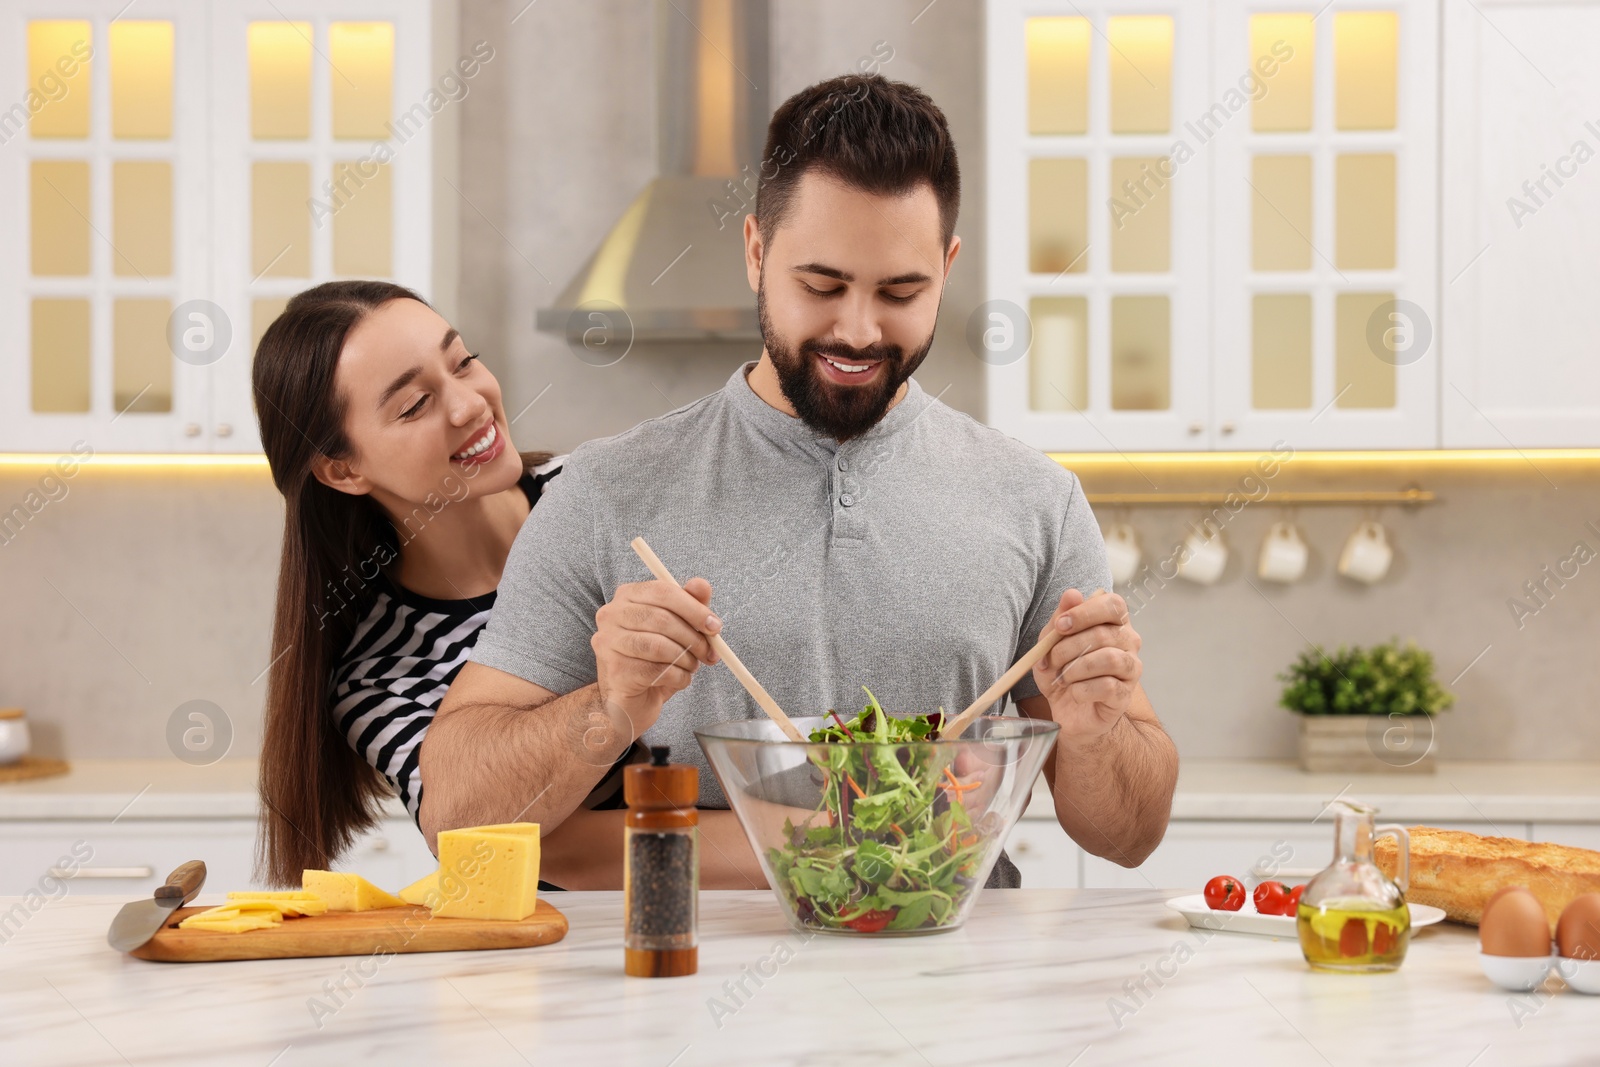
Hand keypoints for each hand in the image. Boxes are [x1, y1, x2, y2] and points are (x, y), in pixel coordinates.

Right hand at [592, 576, 721, 735]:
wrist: (632, 699)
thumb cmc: (656, 658)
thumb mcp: (678, 627)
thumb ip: (690, 604)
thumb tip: (701, 585)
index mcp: (627, 595)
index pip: (663, 591)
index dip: (694, 609)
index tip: (715, 626)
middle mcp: (611, 614)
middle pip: (662, 618)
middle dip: (693, 638)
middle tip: (709, 652)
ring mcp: (608, 643)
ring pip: (659, 646)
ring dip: (686, 659)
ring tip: (691, 666)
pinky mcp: (615, 671)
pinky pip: (656, 671)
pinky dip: (678, 677)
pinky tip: (680, 679)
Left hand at [1032, 588, 1142, 748]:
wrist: (1069, 713)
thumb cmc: (1063, 672)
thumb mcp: (1051, 644)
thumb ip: (1060, 619)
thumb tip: (1072, 594)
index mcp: (1113, 622)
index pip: (1113, 603)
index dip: (1085, 612)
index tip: (1061, 626)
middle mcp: (1128, 642)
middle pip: (1104, 633)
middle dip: (1068, 647)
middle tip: (1051, 660)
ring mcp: (1131, 668)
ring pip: (1108, 658)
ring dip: (1076, 668)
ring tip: (1062, 677)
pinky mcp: (1125, 694)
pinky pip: (1106, 686)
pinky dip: (1081, 689)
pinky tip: (1074, 693)